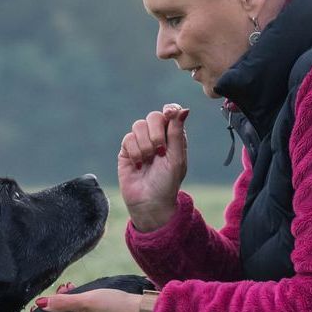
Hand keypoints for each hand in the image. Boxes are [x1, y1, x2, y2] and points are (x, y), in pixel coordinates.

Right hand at [119, 104, 189, 231]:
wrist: (149, 202)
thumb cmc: (167, 182)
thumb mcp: (177, 158)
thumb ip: (177, 132)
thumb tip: (184, 109)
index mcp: (174, 137)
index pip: (171, 113)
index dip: (170, 110)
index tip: (169, 113)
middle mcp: (157, 137)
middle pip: (154, 116)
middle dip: (156, 132)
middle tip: (160, 150)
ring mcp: (141, 142)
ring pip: (138, 125)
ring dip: (145, 144)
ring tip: (149, 160)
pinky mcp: (127, 150)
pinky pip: (128, 138)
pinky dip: (135, 152)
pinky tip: (138, 165)